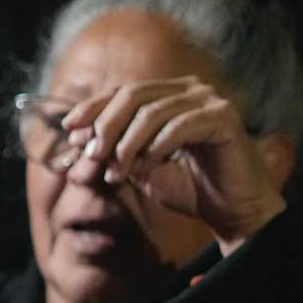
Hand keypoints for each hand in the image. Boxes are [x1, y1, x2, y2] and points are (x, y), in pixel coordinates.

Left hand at [61, 76, 287, 250]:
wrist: (233, 212)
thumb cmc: (190, 190)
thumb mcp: (141, 169)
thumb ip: (114, 155)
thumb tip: (77, 151)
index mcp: (171, 95)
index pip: (123, 92)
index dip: (94, 108)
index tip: (70, 131)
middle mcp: (191, 90)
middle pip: (133, 95)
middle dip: (106, 126)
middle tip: (91, 156)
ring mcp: (209, 100)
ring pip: (152, 112)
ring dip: (126, 145)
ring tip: (115, 174)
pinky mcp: (223, 117)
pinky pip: (178, 127)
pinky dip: (154, 149)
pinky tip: (143, 170)